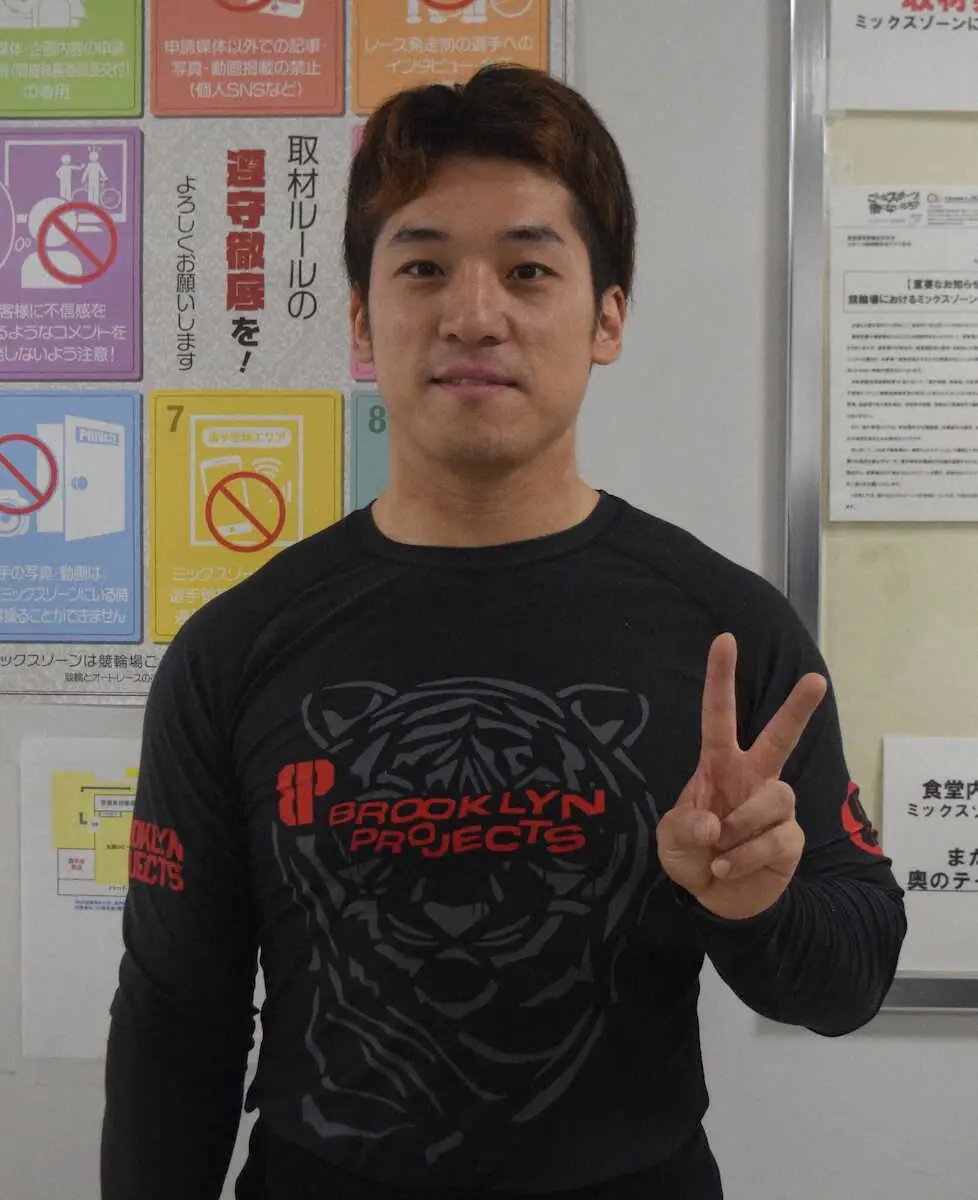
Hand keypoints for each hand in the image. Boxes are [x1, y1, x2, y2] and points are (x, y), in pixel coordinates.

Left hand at [656, 633, 827, 920]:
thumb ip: (684, 828)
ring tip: (720, 849)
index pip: (719, 715)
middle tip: (816, 679)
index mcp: (719, 765)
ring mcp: (774, 807)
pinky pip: (776, 838)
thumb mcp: (670, 841)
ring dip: (741, 827)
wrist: (716, 899)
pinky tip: (730, 866)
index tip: (725, 640)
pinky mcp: (791, 837)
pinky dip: (746, 856)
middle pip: (780, 737)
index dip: (721, 679)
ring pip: (775, 797)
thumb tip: (715, 823)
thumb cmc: (692, 855)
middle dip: (798, 708)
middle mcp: (752, 778)